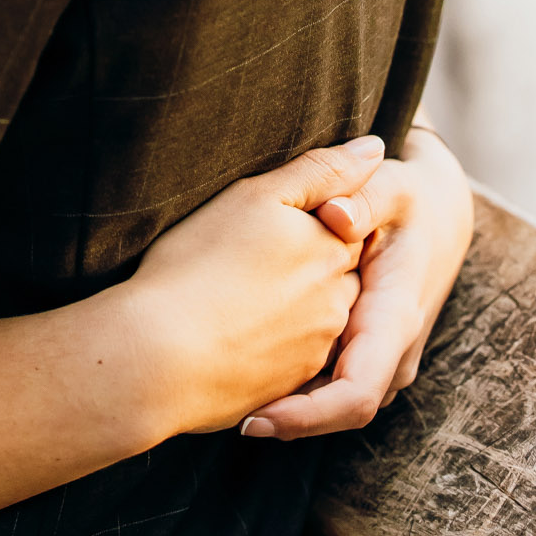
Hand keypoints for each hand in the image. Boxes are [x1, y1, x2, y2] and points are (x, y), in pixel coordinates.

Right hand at [124, 138, 384, 444]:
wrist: (159, 356)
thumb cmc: (199, 265)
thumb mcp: (257, 197)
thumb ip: (321, 171)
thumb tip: (376, 146)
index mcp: (332, 251)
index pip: (351, 227)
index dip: (317, 220)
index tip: (277, 223)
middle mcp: (337, 304)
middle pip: (338, 275)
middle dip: (310, 266)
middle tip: (257, 259)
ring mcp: (315, 352)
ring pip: (317, 319)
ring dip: (293, 308)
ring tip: (241, 296)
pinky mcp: (290, 389)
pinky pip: (293, 359)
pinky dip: (272, 345)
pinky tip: (234, 333)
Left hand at [240, 123, 473, 438]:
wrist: (440, 219)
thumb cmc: (409, 201)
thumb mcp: (392, 186)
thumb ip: (363, 197)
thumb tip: (335, 216)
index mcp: (394, 321)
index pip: (354, 394)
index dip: (306, 416)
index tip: (254, 418)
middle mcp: (392, 356)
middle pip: (335, 412)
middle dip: (281, 417)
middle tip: (216, 412)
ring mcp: (379, 362)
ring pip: (329, 404)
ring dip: (284, 404)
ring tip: (222, 396)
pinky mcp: (363, 356)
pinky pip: (326, 386)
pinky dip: (292, 387)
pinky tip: (246, 374)